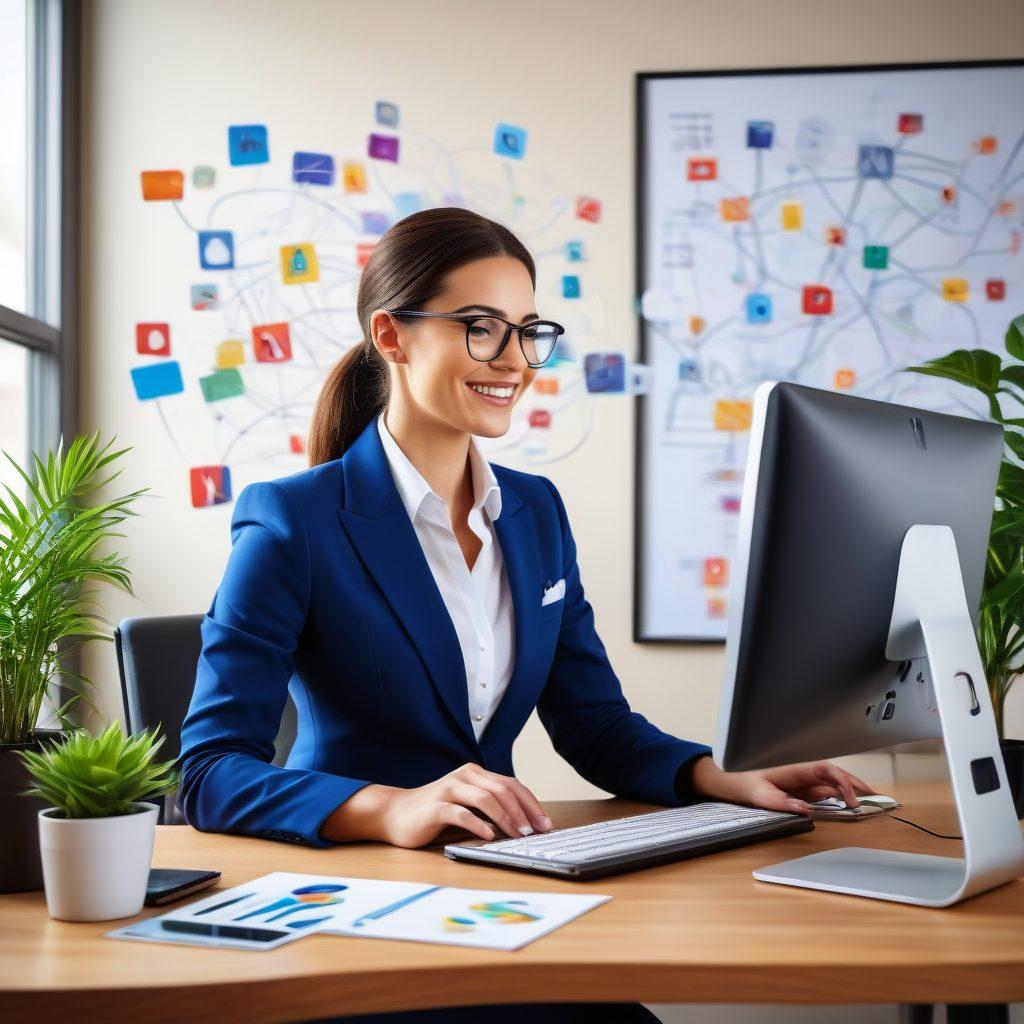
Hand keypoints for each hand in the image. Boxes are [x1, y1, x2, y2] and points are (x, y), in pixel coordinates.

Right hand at [319, 763, 553, 847]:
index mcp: (475, 775)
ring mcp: (449, 789)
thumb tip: (524, 826)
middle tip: (536, 831)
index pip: (511, 785)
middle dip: (524, 811)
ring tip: (518, 834)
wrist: (394, 814)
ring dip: (506, 817)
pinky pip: (460, 813)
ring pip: (485, 798)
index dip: (531, 804)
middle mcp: (464, 776)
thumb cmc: (434, 814)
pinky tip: (490, 836)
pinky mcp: (435, 806)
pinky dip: (478, 825)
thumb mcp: (466, 807)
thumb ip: (489, 809)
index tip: (546, 824)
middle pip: (503, 789)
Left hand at [688, 754, 875, 815]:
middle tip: (876, 799)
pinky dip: (843, 797)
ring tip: (874, 801)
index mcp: (797, 769)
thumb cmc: (749, 784)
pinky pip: (828, 792)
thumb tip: (806, 810)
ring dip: (854, 790)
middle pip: (837, 774)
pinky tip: (856, 805)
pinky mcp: (806, 790)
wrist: (737, 782)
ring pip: (835, 783)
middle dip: (857, 784)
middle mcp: (805, 772)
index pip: (827, 769)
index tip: (852, 799)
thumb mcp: (762, 795)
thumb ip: (783, 802)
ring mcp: (807, 781)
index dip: (843, 781)